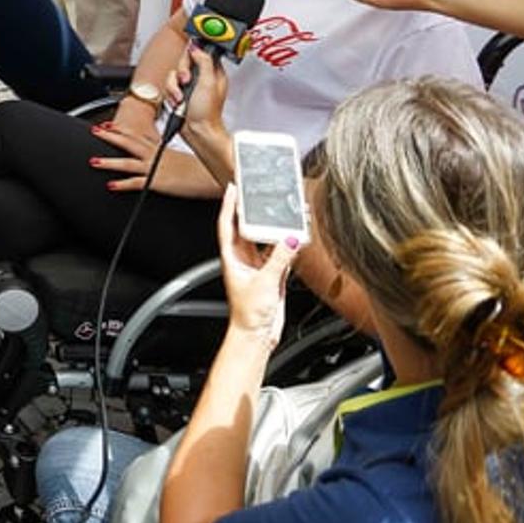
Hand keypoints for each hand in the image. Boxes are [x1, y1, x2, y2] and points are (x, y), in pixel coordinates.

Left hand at [88, 119, 195, 193]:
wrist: (211, 176)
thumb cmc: (199, 168)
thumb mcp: (179, 157)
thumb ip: (166, 156)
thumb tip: (161, 158)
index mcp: (160, 149)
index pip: (136, 136)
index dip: (120, 130)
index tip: (107, 124)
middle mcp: (155, 156)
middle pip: (128, 143)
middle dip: (110, 136)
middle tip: (95, 130)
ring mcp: (154, 168)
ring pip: (127, 163)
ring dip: (109, 162)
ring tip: (94, 161)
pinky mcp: (157, 183)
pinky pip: (136, 183)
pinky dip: (122, 184)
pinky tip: (111, 185)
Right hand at [169, 46, 229, 138]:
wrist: (198, 132)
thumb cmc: (208, 113)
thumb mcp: (209, 82)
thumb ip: (204, 61)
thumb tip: (197, 48)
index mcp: (212, 72)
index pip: (200, 52)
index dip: (192, 54)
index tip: (190, 60)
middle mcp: (201, 78)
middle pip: (183, 62)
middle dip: (181, 72)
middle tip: (186, 81)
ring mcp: (189, 87)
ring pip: (173, 75)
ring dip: (174, 87)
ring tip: (181, 97)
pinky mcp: (179, 95)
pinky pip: (169, 87)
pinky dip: (171, 95)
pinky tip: (178, 103)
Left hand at [216, 185, 297, 346]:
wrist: (257, 334)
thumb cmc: (249, 313)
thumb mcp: (265, 281)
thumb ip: (280, 259)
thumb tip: (291, 239)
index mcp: (232, 257)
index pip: (228, 224)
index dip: (229, 205)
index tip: (233, 188)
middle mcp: (243, 259)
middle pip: (247, 228)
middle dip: (253, 211)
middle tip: (259, 193)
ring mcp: (257, 266)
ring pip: (265, 240)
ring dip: (274, 228)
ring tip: (283, 211)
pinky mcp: (271, 274)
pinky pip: (280, 253)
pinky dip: (287, 245)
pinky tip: (295, 236)